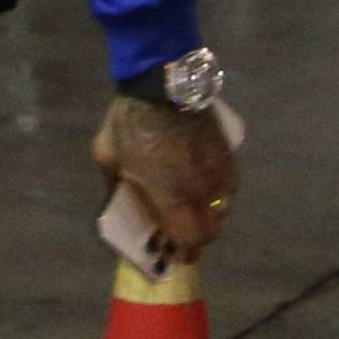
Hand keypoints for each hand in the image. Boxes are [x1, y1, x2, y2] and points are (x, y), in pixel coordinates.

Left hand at [95, 94, 238, 259]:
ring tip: (195, 209)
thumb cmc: (129, 121)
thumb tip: (118, 203)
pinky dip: (220, 191)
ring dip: (211, 215)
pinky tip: (206, 184)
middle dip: (199, 238)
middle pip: (212, 230)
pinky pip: (230, 183)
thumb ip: (115, 187)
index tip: (176, 256)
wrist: (160, 81)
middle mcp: (201, 190)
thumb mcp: (108, 159)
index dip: (185, 253)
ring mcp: (218, 170)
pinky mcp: (227, 152)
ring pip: (224, 207)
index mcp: (171, 197)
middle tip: (184, 235)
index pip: (189, 240)